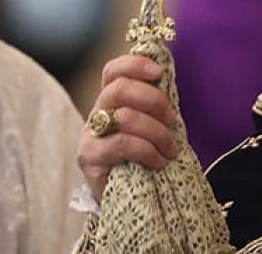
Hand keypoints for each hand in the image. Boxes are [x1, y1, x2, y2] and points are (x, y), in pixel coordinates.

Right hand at [77, 54, 178, 200]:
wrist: (129, 195)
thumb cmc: (144, 155)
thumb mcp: (153, 124)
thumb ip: (155, 104)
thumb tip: (168, 78)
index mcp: (112, 100)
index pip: (113, 71)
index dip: (134, 65)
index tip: (158, 72)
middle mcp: (97, 113)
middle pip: (119, 89)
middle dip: (153, 100)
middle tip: (172, 119)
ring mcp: (90, 135)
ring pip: (125, 117)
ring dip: (157, 132)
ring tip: (171, 149)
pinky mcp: (89, 157)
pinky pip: (122, 144)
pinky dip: (147, 151)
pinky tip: (158, 161)